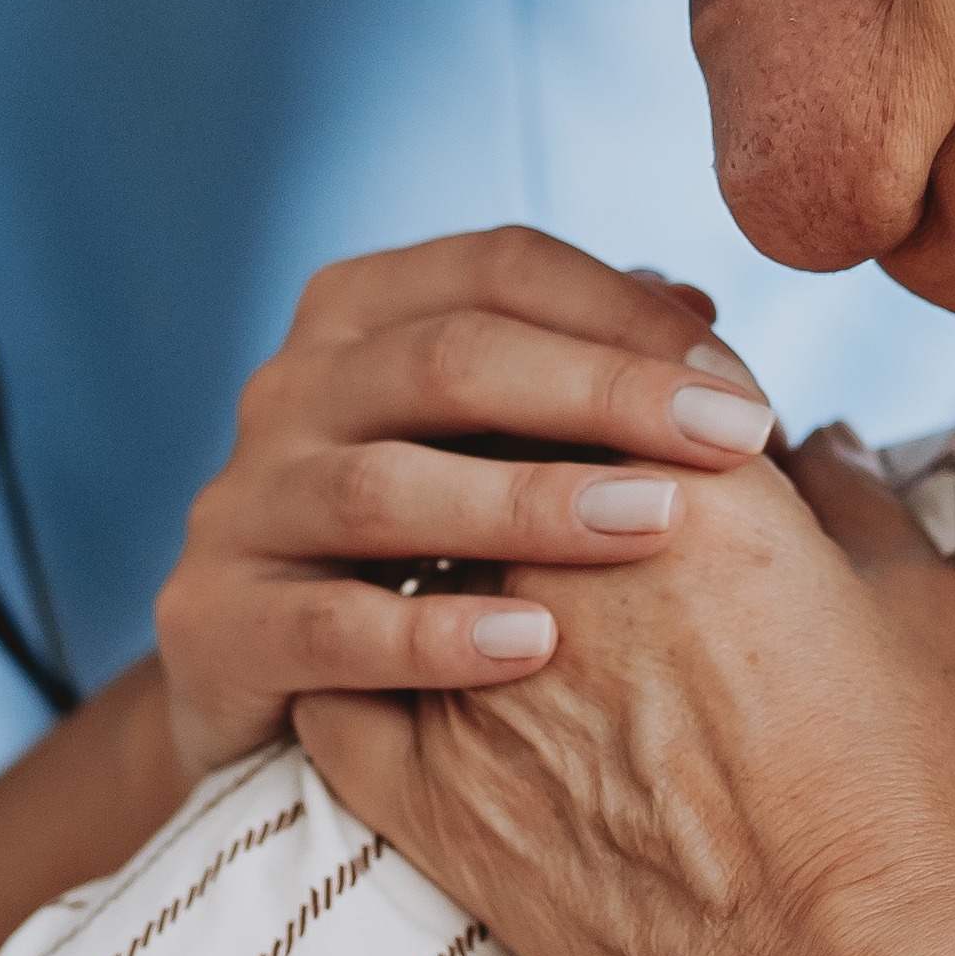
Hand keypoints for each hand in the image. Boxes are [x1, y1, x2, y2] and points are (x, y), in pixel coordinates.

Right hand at [151, 229, 795, 772]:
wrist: (269, 687)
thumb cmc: (424, 543)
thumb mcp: (497, 440)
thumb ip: (583, 369)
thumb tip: (695, 312)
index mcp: (360, 312)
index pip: (500, 267)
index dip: (626, 315)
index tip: (742, 389)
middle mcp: (288, 387)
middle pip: (448, 359)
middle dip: (604, 395)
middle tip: (735, 443)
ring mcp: (240, 502)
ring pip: (384, 487)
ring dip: (528, 504)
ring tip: (652, 525)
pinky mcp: (213, 620)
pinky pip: (327, 626)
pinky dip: (433, 635)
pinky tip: (537, 649)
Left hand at [290, 434, 954, 955]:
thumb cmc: (916, 798)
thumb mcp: (924, 607)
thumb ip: (854, 497)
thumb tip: (818, 441)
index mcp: (695, 486)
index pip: (622, 371)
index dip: (632, 378)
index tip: (645, 405)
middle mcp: (564, 555)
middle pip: (496, 440)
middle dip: (520, 441)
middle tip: (544, 475)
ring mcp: (477, 672)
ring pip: (407, 551)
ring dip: (434, 542)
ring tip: (467, 569)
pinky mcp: (423, 786)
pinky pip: (339, 690)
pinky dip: (357, 665)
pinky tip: (381, 667)